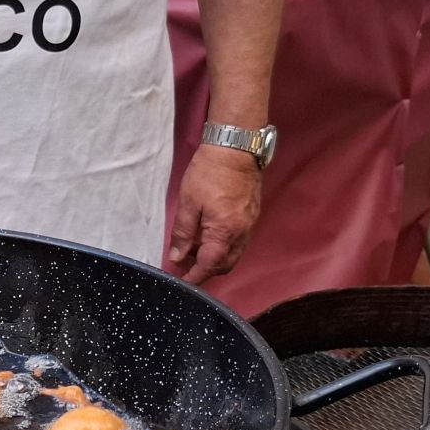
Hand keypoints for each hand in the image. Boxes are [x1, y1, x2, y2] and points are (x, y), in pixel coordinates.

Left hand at [168, 145, 261, 284]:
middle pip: (224, 265)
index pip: (209, 266)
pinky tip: (208, 235)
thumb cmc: (209, 172)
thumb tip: (177, 257)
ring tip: (192, 247)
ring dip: (214, 258)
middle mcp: (241, 233)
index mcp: (224, 232)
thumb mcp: (188, 203)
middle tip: (184, 263)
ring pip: (233, 254)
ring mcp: (249, 225)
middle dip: (205, 269)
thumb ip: (182, 233)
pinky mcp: (252, 216)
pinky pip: (239, 242)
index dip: (195, 277)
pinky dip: (223, 246)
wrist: (235, 148)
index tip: (182, 281)